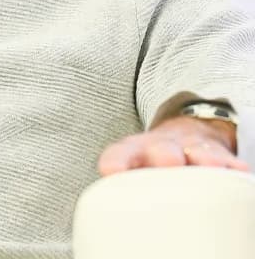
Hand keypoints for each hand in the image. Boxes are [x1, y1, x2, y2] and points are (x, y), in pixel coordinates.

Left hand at [97, 115, 250, 175]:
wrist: (182, 131)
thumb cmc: (153, 160)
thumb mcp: (135, 167)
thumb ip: (126, 184)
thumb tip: (117, 217)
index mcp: (135, 152)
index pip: (121, 153)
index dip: (117, 159)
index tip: (111, 169)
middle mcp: (161, 147)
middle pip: (162, 148)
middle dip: (163, 154)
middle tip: (167, 161)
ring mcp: (189, 147)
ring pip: (196, 150)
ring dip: (201, 157)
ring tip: (207, 165)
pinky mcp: (215, 153)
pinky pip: (225, 158)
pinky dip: (230, 165)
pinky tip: (236, 171)